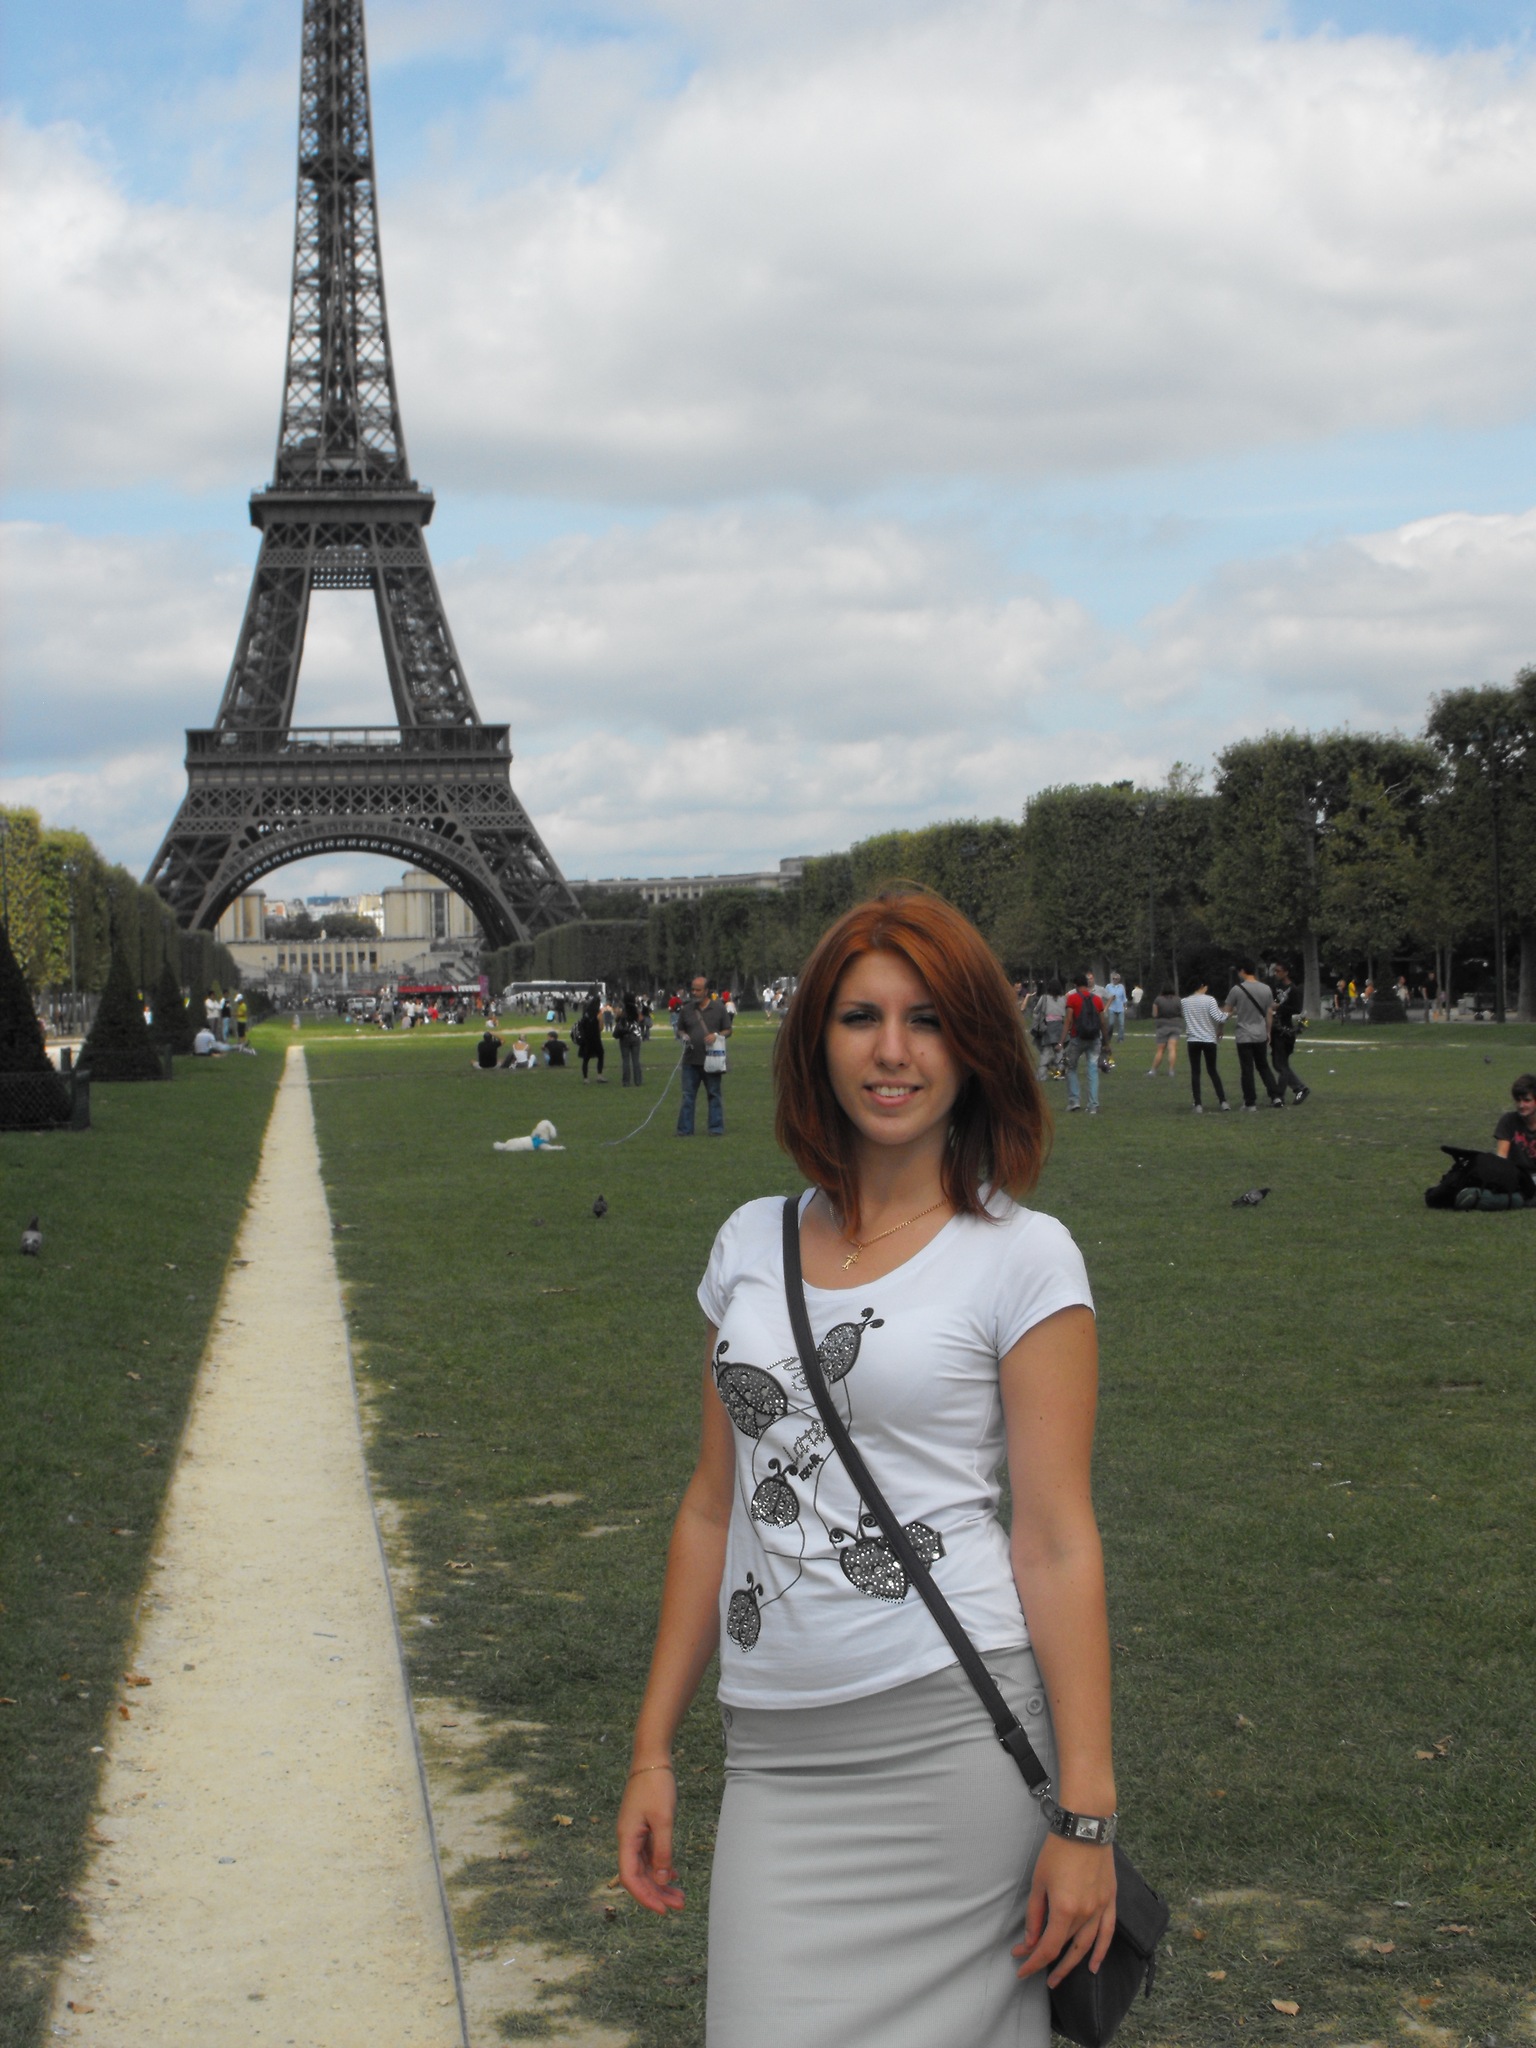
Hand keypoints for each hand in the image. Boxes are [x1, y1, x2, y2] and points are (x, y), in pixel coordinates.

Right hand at [617, 1770, 684, 1915]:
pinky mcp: (643, 1828)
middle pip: (639, 1876)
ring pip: (645, 1867)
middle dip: (657, 1893)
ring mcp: (635, 1834)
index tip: (662, 1910)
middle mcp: (627, 1839)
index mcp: (627, 1838)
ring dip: (661, 1882)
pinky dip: (661, 1866)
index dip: (645, 1897)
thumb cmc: (656, 1786)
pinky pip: (649, 1855)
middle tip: (679, 1906)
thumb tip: (661, 1879)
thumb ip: (663, 1850)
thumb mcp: (663, 1820)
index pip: (630, 1878)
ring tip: (680, 1897)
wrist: (652, 1759)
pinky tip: (673, 1874)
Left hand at [1012, 1835, 1116, 1986]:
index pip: (1048, 1947)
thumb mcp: (1038, 1881)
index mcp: (1065, 1910)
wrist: (1085, 1827)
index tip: (1020, 1967)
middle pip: (1065, 1948)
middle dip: (1047, 1963)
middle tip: (1034, 1973)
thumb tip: (1030, 1940)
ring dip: (1072, 1964)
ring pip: (1086, 1946)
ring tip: (1059, 1977)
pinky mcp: (1110, 1901)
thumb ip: (1034, 1914)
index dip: (1033, 1961)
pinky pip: (1108, 1933)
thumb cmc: (1057, 1850)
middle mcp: (1085, 1914)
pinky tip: (1094, 1966)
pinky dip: (1101, 1951)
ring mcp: (1100, 1909)